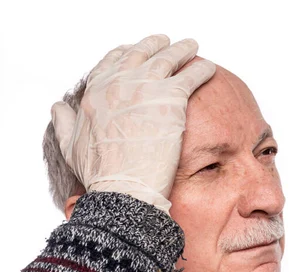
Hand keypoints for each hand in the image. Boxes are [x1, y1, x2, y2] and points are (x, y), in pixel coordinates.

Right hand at [51, 34, 215, 212]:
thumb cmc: (100, 176)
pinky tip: (209, 68)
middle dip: (154, 44)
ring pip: (168, 58)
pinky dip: (201, 69)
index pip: (111, 62)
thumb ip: (64, 123)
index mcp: (95, 93)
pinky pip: (191, 75)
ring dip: (182, 50)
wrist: (125, 189)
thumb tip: (57, 107)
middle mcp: (118, 84)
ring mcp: (145, 88)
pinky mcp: (171, 99)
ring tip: (191, 47)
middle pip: (140, 53)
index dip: (124, 53)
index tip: (134, 50)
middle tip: (166, 43)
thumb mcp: (70, 147)